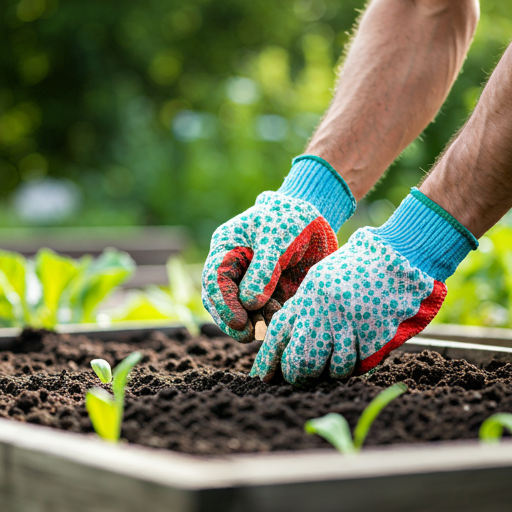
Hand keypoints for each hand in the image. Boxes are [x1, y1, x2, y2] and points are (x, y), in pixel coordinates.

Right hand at [202, 156, 355, 342]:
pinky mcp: (271, 294)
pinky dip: (270, 321)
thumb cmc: (290, 219)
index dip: (224, 303)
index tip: (239, 322)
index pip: (215, 280)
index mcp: (227, 249)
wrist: (317, 217)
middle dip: (232, 320)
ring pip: (242, 311)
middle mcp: (235, 269)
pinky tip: (281, 319)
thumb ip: (263, 270)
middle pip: (221, 301)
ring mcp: (252, 283)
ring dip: (253, 322)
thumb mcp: (276, 237)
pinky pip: (264, 313)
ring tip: (271, 323)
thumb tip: (250, 303)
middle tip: (248, 335)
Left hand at [250, 189, 477, 383]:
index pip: (278, 337)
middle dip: (297, 376)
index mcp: (307, 297)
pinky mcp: (374, 336)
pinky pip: (358, 365)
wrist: (395, 258)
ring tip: (332, 362)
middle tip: (300, 377)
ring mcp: (350, 325)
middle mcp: (324, 312)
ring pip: (331, 369)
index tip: (263, 378)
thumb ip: (301, 310)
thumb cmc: (353, 271)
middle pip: (301, 362)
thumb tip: (282, 346)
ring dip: (329, 373)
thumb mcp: (318, 282)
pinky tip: (355, 353)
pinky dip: (354, 366)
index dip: (268, 362)